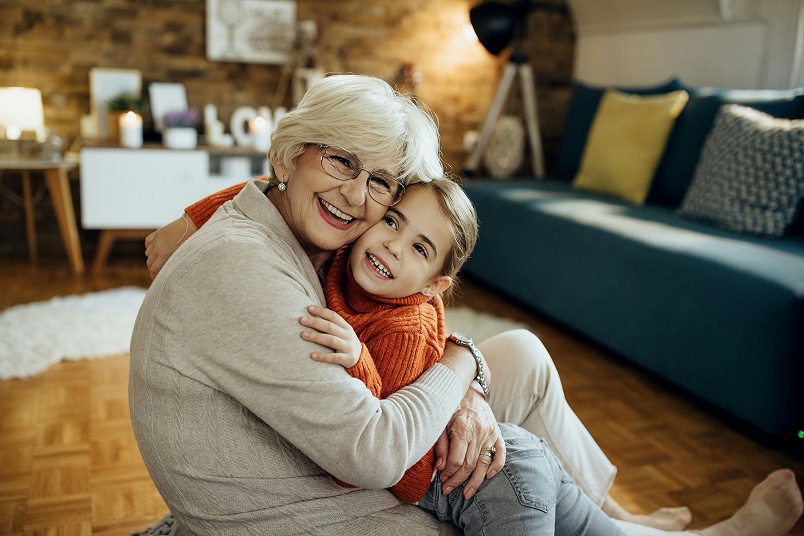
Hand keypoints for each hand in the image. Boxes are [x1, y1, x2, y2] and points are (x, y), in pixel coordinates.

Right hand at [144, 214, 195, 278]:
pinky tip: (156, 250)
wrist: (193, 223)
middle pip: (149, 262)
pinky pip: (148, 243)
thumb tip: (168, 272)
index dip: (154, 276)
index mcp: (164, 253)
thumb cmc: (192, 241)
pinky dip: (150, 248)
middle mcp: (158, 246)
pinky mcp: (157, 232)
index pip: (153, 269)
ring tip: (159, 261)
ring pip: (148, 253)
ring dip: (152, 258)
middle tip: (159, 272)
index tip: (157, 280)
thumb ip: (173, 263)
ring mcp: (156, 239)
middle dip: (153, 269)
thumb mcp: (183, 255)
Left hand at [300, 305, 361, 367]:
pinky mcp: (348, 359)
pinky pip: (334, 358)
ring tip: (303, 334)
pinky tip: (312, 355)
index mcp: (346, 327)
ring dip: (316, 337)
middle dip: (315, 322)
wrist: (361, 360)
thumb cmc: (345, 344)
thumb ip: (331, 326)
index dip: (321, 311)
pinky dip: (323, 356)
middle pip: (330, 327)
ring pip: (331, 340)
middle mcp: (348, 335)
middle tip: (301, 319)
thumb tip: (311, 316)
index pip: (333, 316)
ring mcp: (348, 347)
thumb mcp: (342, 333)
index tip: (308, 308)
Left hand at [433, 386, 504, 500]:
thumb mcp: (441, 423)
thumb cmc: (451, 408)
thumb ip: (440, 445)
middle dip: (458, 480)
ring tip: (467, 494)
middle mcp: (478, 432)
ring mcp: (490, 433)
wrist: (469, 390)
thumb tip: (440, 467)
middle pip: (469, 464)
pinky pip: (501, 452)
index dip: (449, 473)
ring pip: (484, 463)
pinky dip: (497, 466)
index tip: (442, 480)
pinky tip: (489, 476)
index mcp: (462, 429)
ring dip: (475, 481)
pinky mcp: (497, 433)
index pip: (457, 460)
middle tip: (448, 490)